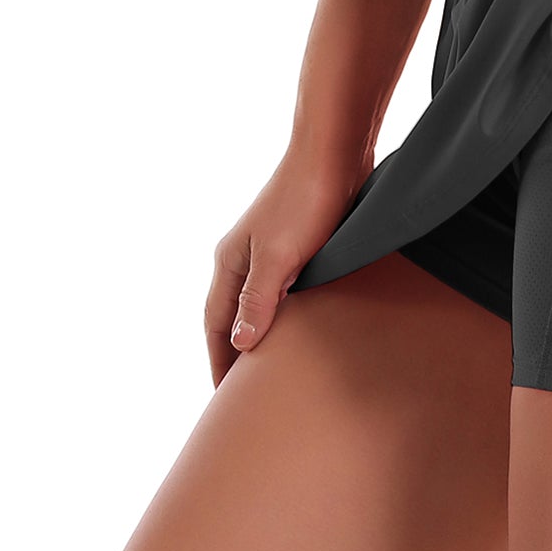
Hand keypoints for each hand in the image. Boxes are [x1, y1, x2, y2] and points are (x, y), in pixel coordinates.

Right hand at [206, 143, 366, 382]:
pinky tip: (301, 330)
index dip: (219, 360)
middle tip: (246, 394)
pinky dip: (284, 317)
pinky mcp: (296, 245)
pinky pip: (282, 293)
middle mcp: (243, 258)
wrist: (334, 152)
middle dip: (235, 354)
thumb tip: (240, 343)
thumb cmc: (306, 201)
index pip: (216, 324)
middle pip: (232, 317)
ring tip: (271, 370)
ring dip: (260, 335)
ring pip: (257, 305)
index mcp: (229, 262)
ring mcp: (268, 251)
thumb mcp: (279, 257)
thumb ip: (259, 300)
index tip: (225, 398)